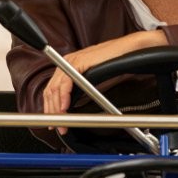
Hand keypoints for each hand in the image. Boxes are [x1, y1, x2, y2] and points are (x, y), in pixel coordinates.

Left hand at [40, 30, 166, 133]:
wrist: (127, 50)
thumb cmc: (113, 63)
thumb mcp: (90, 79)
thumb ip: (79, 89)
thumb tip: (70, 106)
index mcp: (66, 66)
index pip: (51, 90)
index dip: (50, 107)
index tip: (54, 122)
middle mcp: (65, 63)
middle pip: (50, 91)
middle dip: (52, 112)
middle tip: (59, 127)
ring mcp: (70, 61)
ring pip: (55, 88)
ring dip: (57, 108)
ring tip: (63, 123)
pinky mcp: (77, 62)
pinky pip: (65, 83)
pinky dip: (64, 97)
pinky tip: (65, 108)